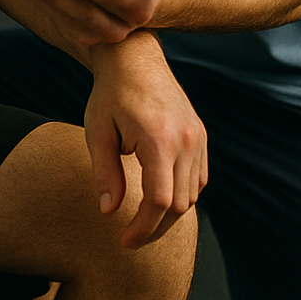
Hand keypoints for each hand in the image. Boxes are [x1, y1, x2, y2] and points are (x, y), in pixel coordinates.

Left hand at [85, 38, 206, 248]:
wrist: (134, 58)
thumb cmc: (110, 94)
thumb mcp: (98, 132)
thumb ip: (105, 173)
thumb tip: (109, 211)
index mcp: (159, 139)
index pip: (159, 201)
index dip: (143, 228)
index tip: (125, 241)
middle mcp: (186, 140)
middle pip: (179, 204)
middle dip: (155, 227)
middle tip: (131, 236)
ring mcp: (198, 137)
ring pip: (192, 195)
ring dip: (170, 212)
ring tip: (143, 219)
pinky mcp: (201, 135)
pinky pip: (199, 178)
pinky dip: (183, 193)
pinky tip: (161, 196)